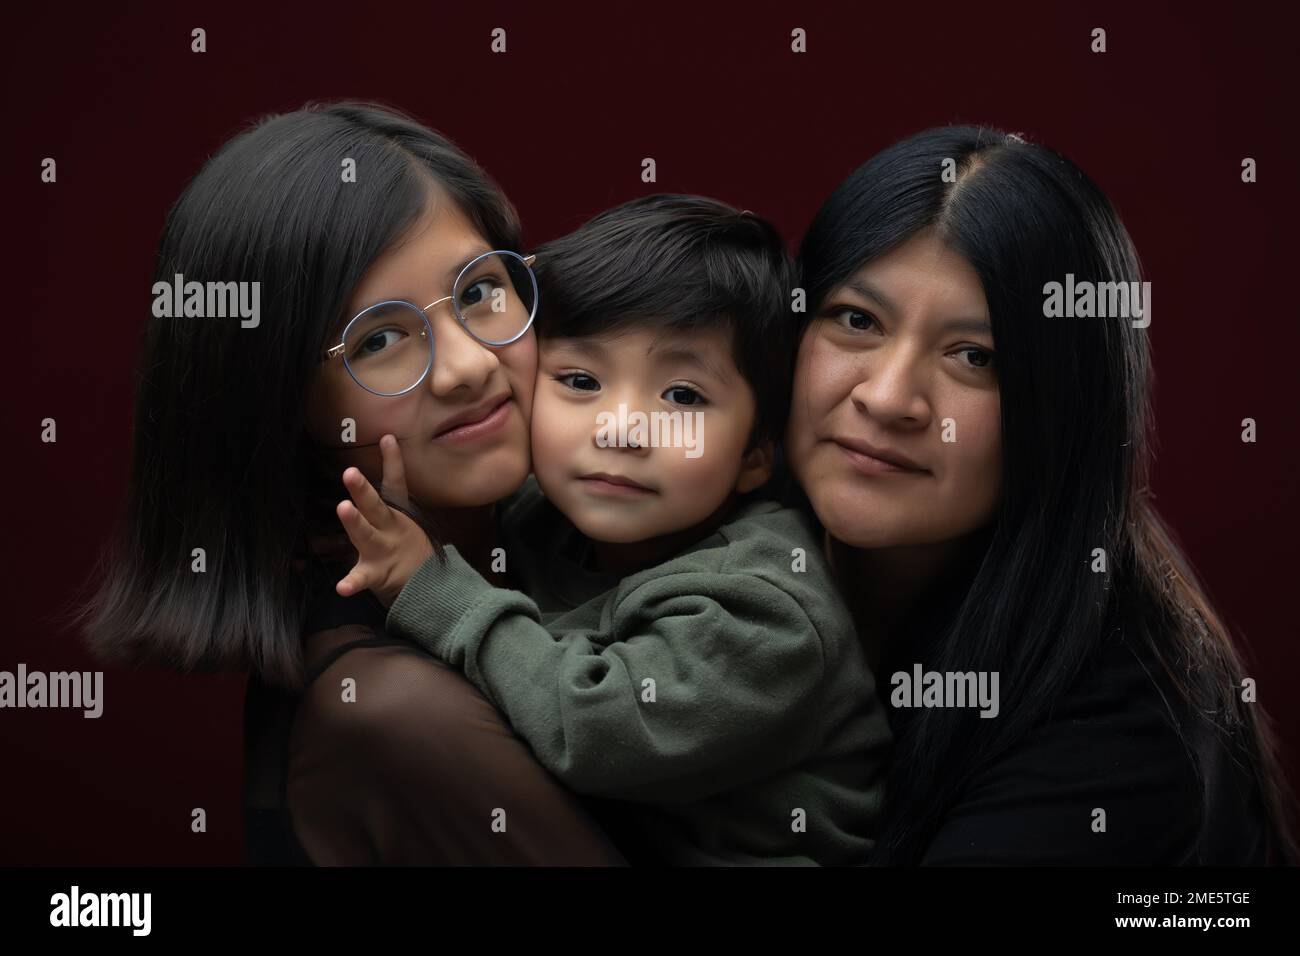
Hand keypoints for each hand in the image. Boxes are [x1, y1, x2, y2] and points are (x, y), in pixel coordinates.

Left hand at [335, 435, 433, 607]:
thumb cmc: (403, 547)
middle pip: (376, 506)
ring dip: (355, 523)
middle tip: (350, 473)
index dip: (392, 461)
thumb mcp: (398, 520)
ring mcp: (383, 550)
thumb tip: (382, 448)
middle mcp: (390, 528)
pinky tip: (341, 587)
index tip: (386, 438)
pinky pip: (362, 579)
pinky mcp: (376, 574)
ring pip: (367, 535)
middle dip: (362, 490)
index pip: (395, 484)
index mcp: (396, 515)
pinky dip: (352, 583)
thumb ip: (383, 496)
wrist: (427, 584)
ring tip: (343, 508)